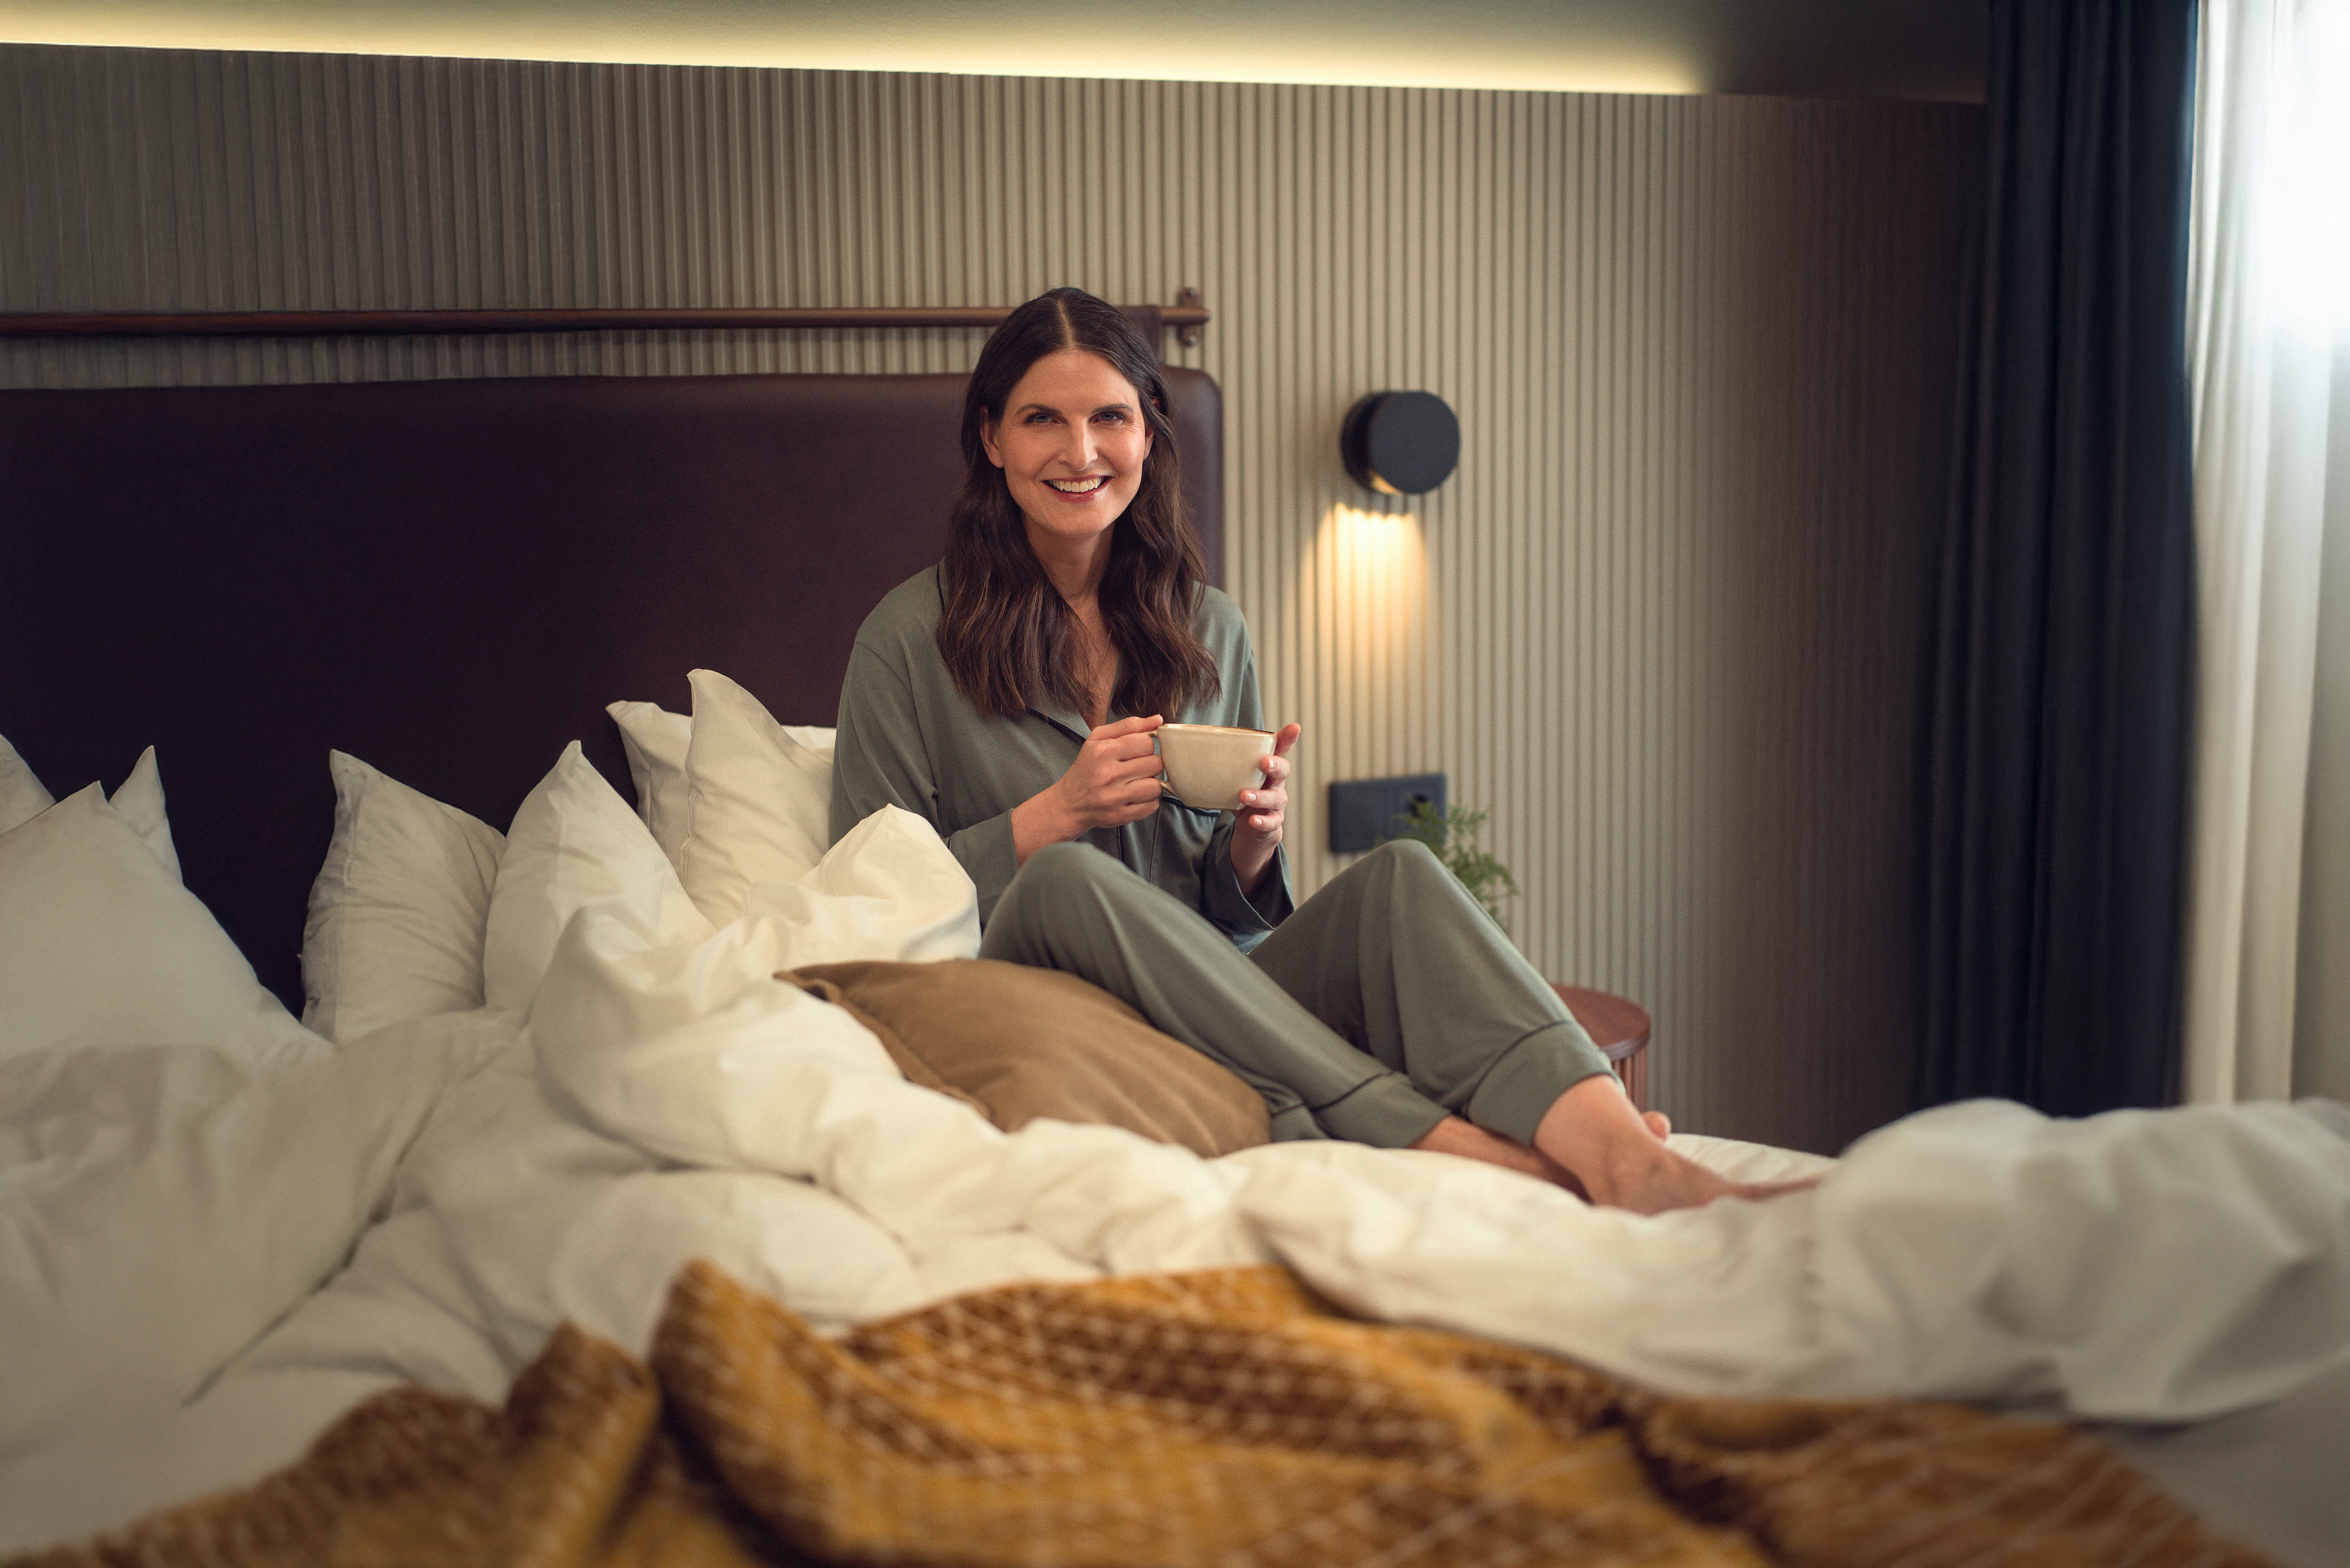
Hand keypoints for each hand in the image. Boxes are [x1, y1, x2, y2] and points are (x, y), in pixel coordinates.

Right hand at [1011, 714, 1164, 861]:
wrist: (1070, 802)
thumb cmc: (1087, 766)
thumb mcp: (1099, 738)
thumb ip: (1129, 726)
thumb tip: (1158, 720)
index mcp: (1104, 751)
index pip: (1147, 742)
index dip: (1145, 746)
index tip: (1136, 751)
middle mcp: (1109, 774)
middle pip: (1155, 764)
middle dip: (1150, 764)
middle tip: (1137, 767)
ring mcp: (1115, 798)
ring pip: (1156, 786)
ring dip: (1150, 783)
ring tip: (1136, 782)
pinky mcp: (1121, 816)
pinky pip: (1152, 805)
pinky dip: (1148, 800)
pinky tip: (1135, 795)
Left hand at [1230, 722, 1299, 893]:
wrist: (1252, 824)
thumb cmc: (1244, 791)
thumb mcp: (1237, 775)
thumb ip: (1223, 763)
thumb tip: (1189, 748)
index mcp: (1268, 767)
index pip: (1280, 749)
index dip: (1287, 738)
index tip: (1294, 727)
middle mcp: (1276, 782)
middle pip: (1283, 771)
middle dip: (1275, 765)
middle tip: (1264, 762)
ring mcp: (1276, 802)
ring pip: (1275, 798)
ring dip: (1260, 796)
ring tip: (1244, 795)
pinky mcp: (1273, 821)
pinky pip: (1271, 822)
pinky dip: (1262, 821)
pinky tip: (1252, 820)